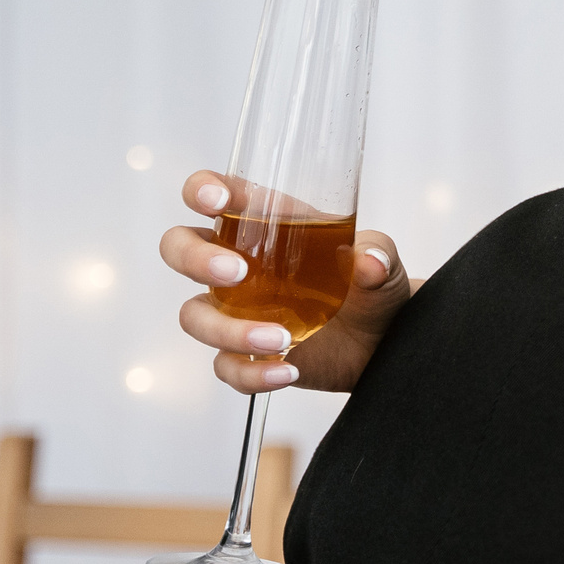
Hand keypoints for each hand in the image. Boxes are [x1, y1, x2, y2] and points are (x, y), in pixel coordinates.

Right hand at [160, 170, 413, 393]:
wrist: (383, 344)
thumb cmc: (370, 289)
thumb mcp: (384, 265)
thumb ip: (378, 255)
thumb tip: (369, 260)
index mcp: (266, 226)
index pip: (216, 196)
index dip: (203, 190)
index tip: (215, 200)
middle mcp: (239, 265)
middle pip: (179, 248)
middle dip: (194, 258)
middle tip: (235, 273)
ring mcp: (236, 311)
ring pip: (195, 316)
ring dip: (228, 330)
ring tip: (280, 338)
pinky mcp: (245, 353)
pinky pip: (226, 366)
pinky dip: (251, 373)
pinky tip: (286, 371)